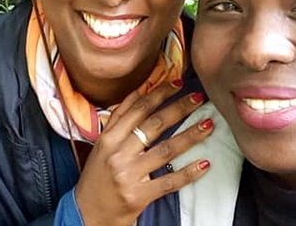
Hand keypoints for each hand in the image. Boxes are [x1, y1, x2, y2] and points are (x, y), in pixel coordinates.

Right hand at [74, 80, 213, 225]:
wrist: (86, 214)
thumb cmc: (96, 177)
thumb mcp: (102, 145)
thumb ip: (119, 119)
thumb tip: (139, 91)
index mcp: (108, 138)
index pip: (138, 109)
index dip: (159, 94)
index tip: (178, 83)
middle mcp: (117, 153)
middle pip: (154, 125)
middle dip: (179, 108)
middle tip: (199, 98)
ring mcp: (128, 175)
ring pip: (165, 150)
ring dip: (190, 136)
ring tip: (209, 125)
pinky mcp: (138, 196)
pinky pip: (168, 181)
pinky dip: (188, 173)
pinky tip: (205, 163)